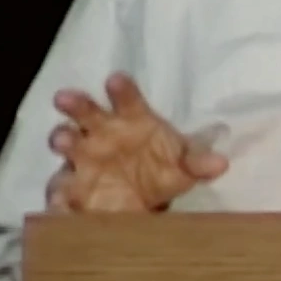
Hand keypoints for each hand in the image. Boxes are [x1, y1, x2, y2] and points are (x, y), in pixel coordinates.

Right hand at [44, 71, 227, 212]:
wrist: (143, 199)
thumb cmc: (162, 167)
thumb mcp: (183, 166)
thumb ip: (197, 162)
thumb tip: (221, 163)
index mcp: (131, 119)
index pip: (126, 98)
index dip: (121, 89)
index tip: (114, 80)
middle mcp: (102, 132)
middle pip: (85, 112)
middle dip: (75, 104)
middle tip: (65, 98)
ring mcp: (83, 158)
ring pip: (67, 143)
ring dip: (62, 139)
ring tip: (63, 142)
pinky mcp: (71, 186)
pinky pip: (61, 188)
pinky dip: (59, 194)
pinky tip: (60, 199)